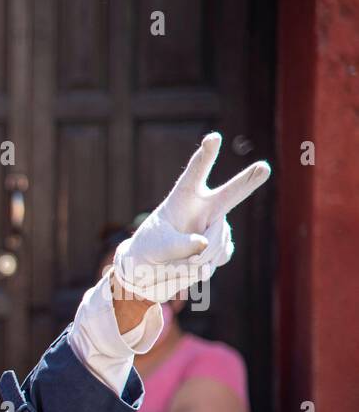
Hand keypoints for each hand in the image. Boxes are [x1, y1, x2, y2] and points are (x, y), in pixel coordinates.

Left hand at [114, 132, 269, 301]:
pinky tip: (196, 266)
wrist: (149, 273)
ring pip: (217, 241)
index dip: (206, 155)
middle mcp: (203, 208)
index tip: (213, 138)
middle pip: (231, 192)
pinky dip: (206, 266)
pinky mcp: (219, 248)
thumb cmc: (148, 250)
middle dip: (248, 180)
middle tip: (264, 167)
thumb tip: (205, 245)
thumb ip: (178, 245)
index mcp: (183, 198)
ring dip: (200, 257)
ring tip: (182, 261)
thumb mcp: (155, 246)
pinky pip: (221, 255)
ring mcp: (214, 227)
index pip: (196, 173)